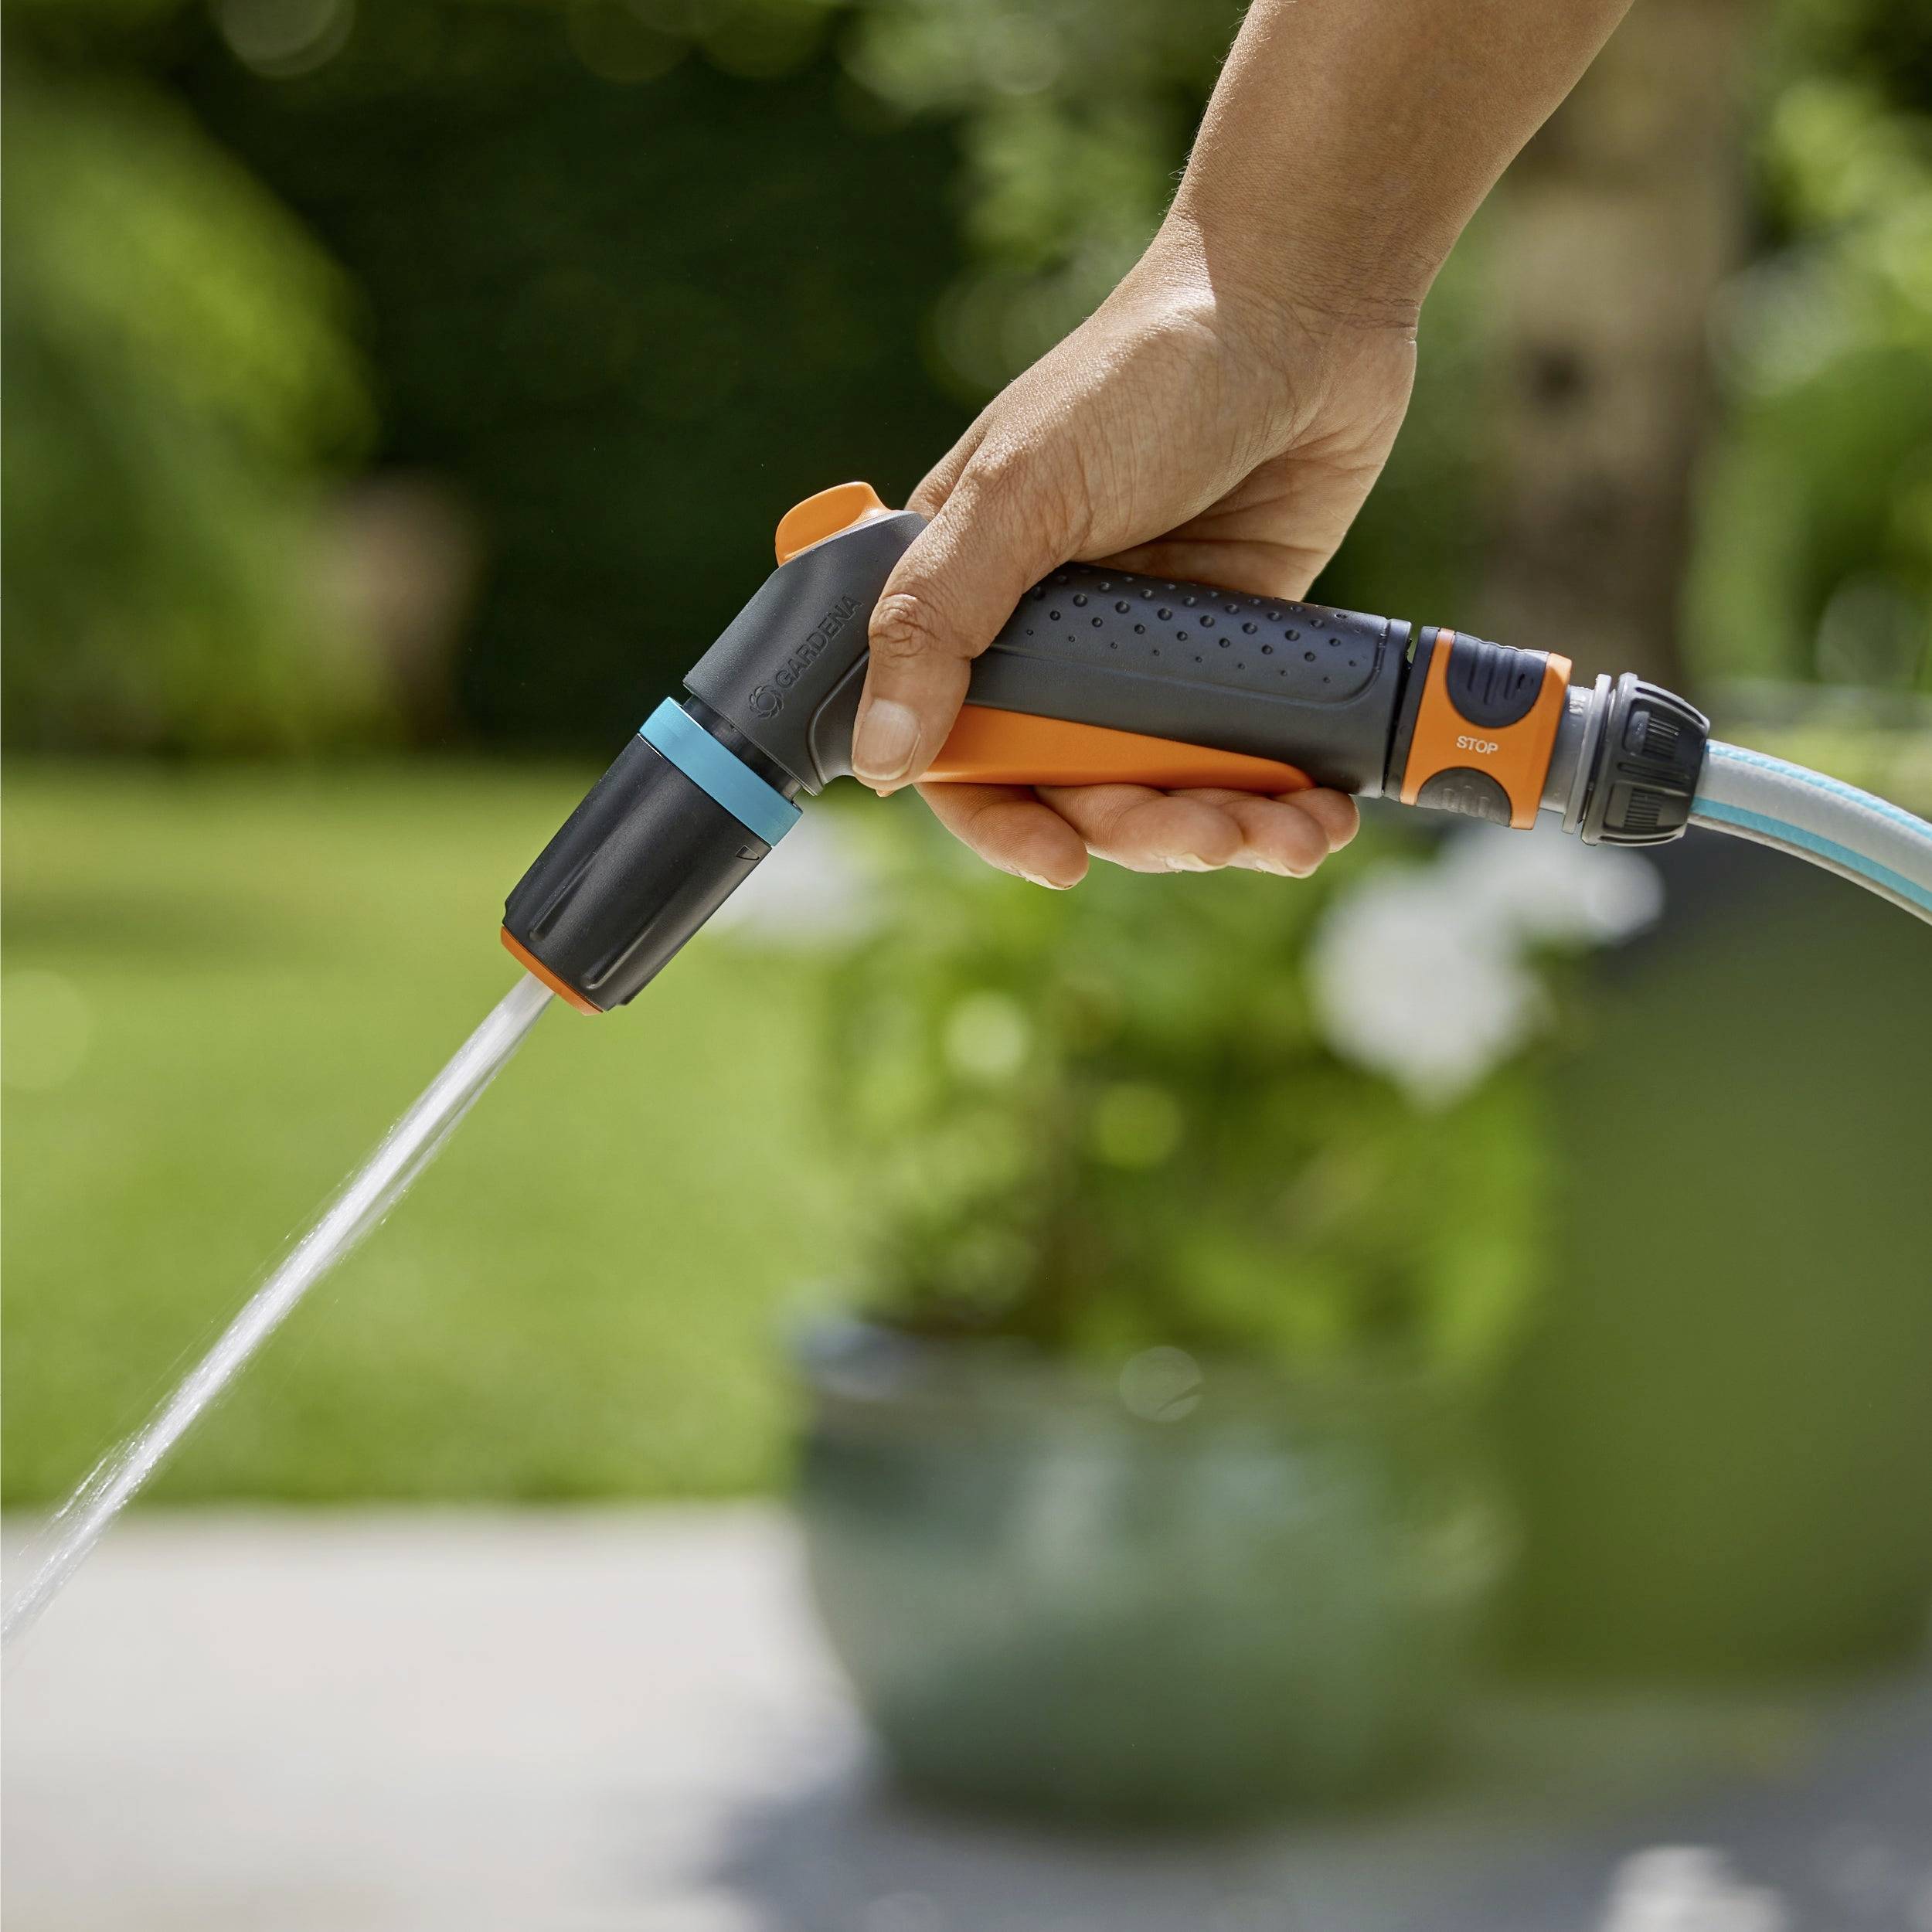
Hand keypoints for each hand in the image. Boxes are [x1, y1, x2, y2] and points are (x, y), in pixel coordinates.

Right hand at [849, 232, 1414, 886]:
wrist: (1306, 305)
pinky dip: (1283, 800)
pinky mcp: (1238, 650)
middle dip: (1139, 830)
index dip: (1001, 818)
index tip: (1062, 859)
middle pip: (1075, 789)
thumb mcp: (1022, 492)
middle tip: (1202, 832)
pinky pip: (1248, 755)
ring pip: (1168, 787)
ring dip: (1220, 830)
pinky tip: (1318, 817)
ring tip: (1280, 832)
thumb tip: (880, 764)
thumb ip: (939, 621)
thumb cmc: (1143, 376)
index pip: (960, 747)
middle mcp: (1056, 640)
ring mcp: (1150, 650)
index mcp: (974, 600)